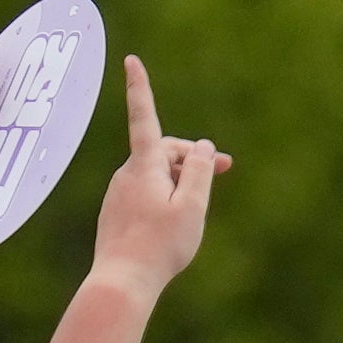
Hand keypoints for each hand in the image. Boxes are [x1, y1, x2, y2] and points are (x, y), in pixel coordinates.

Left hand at [84, 54, 227, 303]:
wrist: (122, 282)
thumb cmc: (160, 246)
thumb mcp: (192, 206)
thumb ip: (201, 171)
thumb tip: (203, 146)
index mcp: (144, 166)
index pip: (144, 117)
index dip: (139, 87)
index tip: (130, 60)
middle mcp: (126, 173)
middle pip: (164, 152)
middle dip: (194, 156)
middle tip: (227, 168)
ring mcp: (118, 193)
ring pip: (156, 176)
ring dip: (180, 182)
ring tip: (197, 209)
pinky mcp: (115, 213)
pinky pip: (145, 194)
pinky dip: (165, 198)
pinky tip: (173, 226)